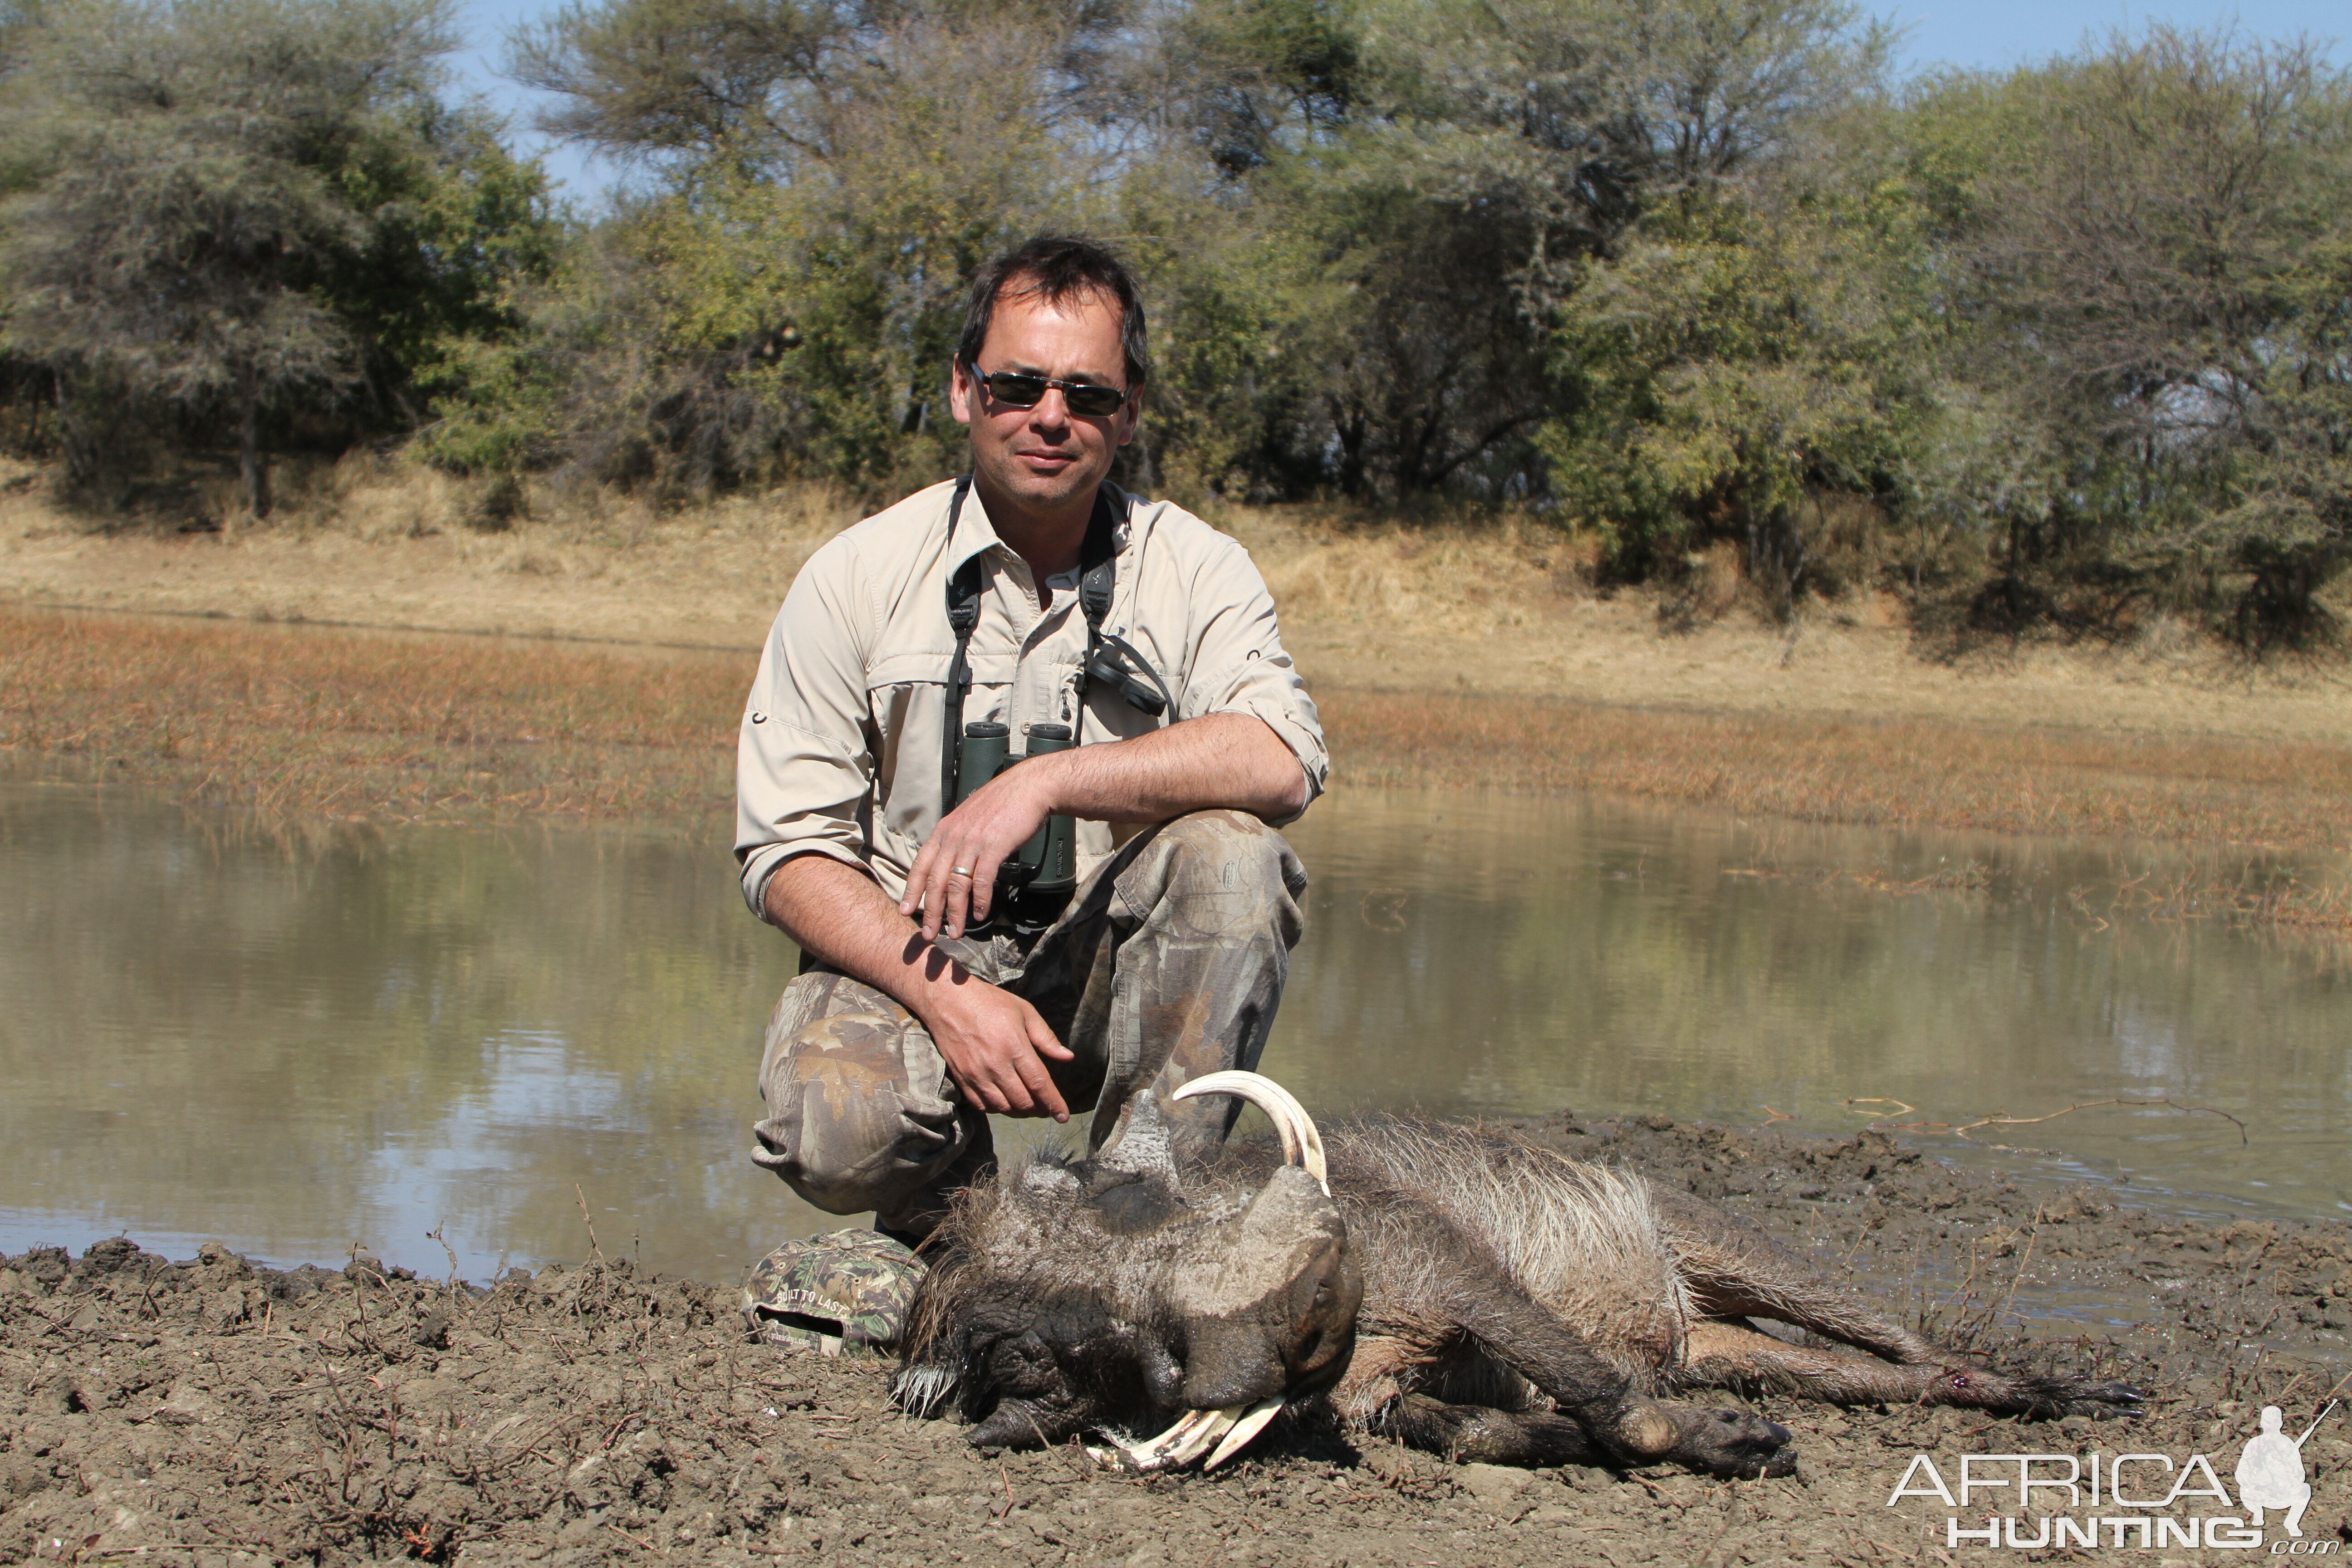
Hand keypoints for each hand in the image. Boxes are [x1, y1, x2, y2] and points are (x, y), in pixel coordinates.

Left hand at [901, 759, 1057, 940]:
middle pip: (935, 881)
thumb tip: (953, 863)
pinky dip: (979, 901)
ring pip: (955, 885)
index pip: (920, 865)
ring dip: (955, 913)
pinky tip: (980, 915)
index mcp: (944, 830)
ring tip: (956, 932)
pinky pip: (981, 880)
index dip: (911, 891)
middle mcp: (953, 837)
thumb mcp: (969, 819)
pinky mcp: (993, 847)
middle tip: (928, 934)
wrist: (1029, 787)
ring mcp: (972, 842)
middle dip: (930, 911)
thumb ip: (958, 839)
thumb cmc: (1002, 804)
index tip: (905, 911)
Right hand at [917, 958, 1074, 1119]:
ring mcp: (976, 1074)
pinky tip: (1005, 1102)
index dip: (1054, 1103)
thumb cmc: (989, 1002)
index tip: (1063, 1116)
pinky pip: (982, 1106)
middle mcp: (995, 1065)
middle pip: (1022, 1101)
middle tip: (1046, 1107)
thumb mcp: (1024, 1012)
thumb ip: (1046, 1038)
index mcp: (1014, 1046)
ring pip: (1003, 1108)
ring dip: (1019, 1112)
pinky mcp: (962, 1079)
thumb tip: (1068, 1057)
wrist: (947, 1001)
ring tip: (1028, 1106)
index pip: (1039, 1084)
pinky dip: (997, 1109)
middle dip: (1039, 1109)